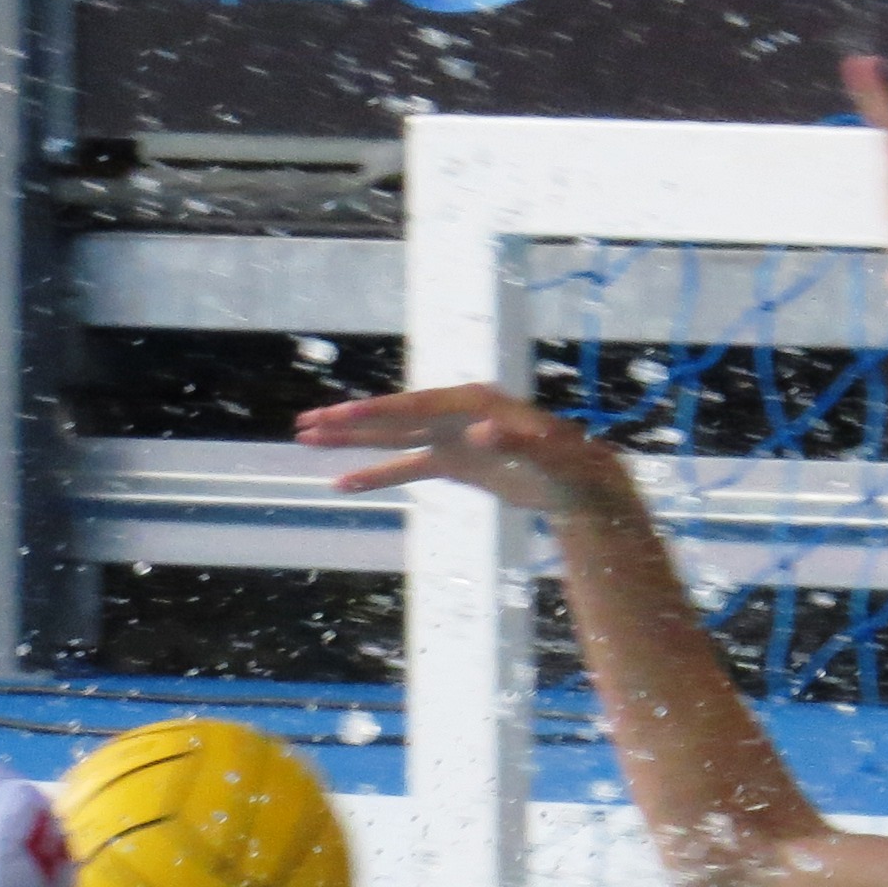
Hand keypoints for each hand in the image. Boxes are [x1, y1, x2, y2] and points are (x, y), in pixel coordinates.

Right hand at [296, 385, 634, 514]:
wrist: (583, 484)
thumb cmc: (571, 466)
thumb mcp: (549, 455)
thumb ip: (516, 440)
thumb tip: (481, 430)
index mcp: (474, 402)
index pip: (416, 406)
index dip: (378, 412)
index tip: (342, 415)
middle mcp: (456, 414)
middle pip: (392, 416)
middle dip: (348, 421)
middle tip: (304, 423)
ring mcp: (451, 437)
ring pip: (390, 437)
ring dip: (350, 441)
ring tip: (306, 439)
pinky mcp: (451, 462)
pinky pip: (404, 468)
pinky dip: (375, 476)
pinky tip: (342, 484)